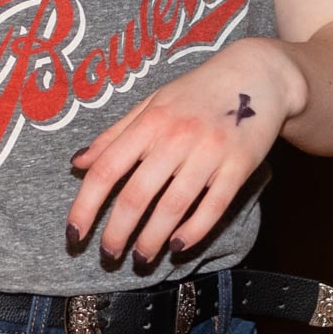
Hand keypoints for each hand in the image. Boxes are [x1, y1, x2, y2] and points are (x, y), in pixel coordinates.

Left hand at [65, 40, 305, 271]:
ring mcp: (209, 152)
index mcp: (150, 121)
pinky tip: (178, 246)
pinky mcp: (239, 166)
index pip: (106, 170)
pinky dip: (193, 231)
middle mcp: (176, 137)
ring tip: (141, 258)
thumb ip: (115, 135)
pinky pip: (213, 207)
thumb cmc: (199, 91)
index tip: (74, 234)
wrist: (258, 75)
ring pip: (172, 207)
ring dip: (152, 240)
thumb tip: (78, 163)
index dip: (85, 206)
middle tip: (110, 254)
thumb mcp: (153, 103)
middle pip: (136, 195)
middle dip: (118, 233)